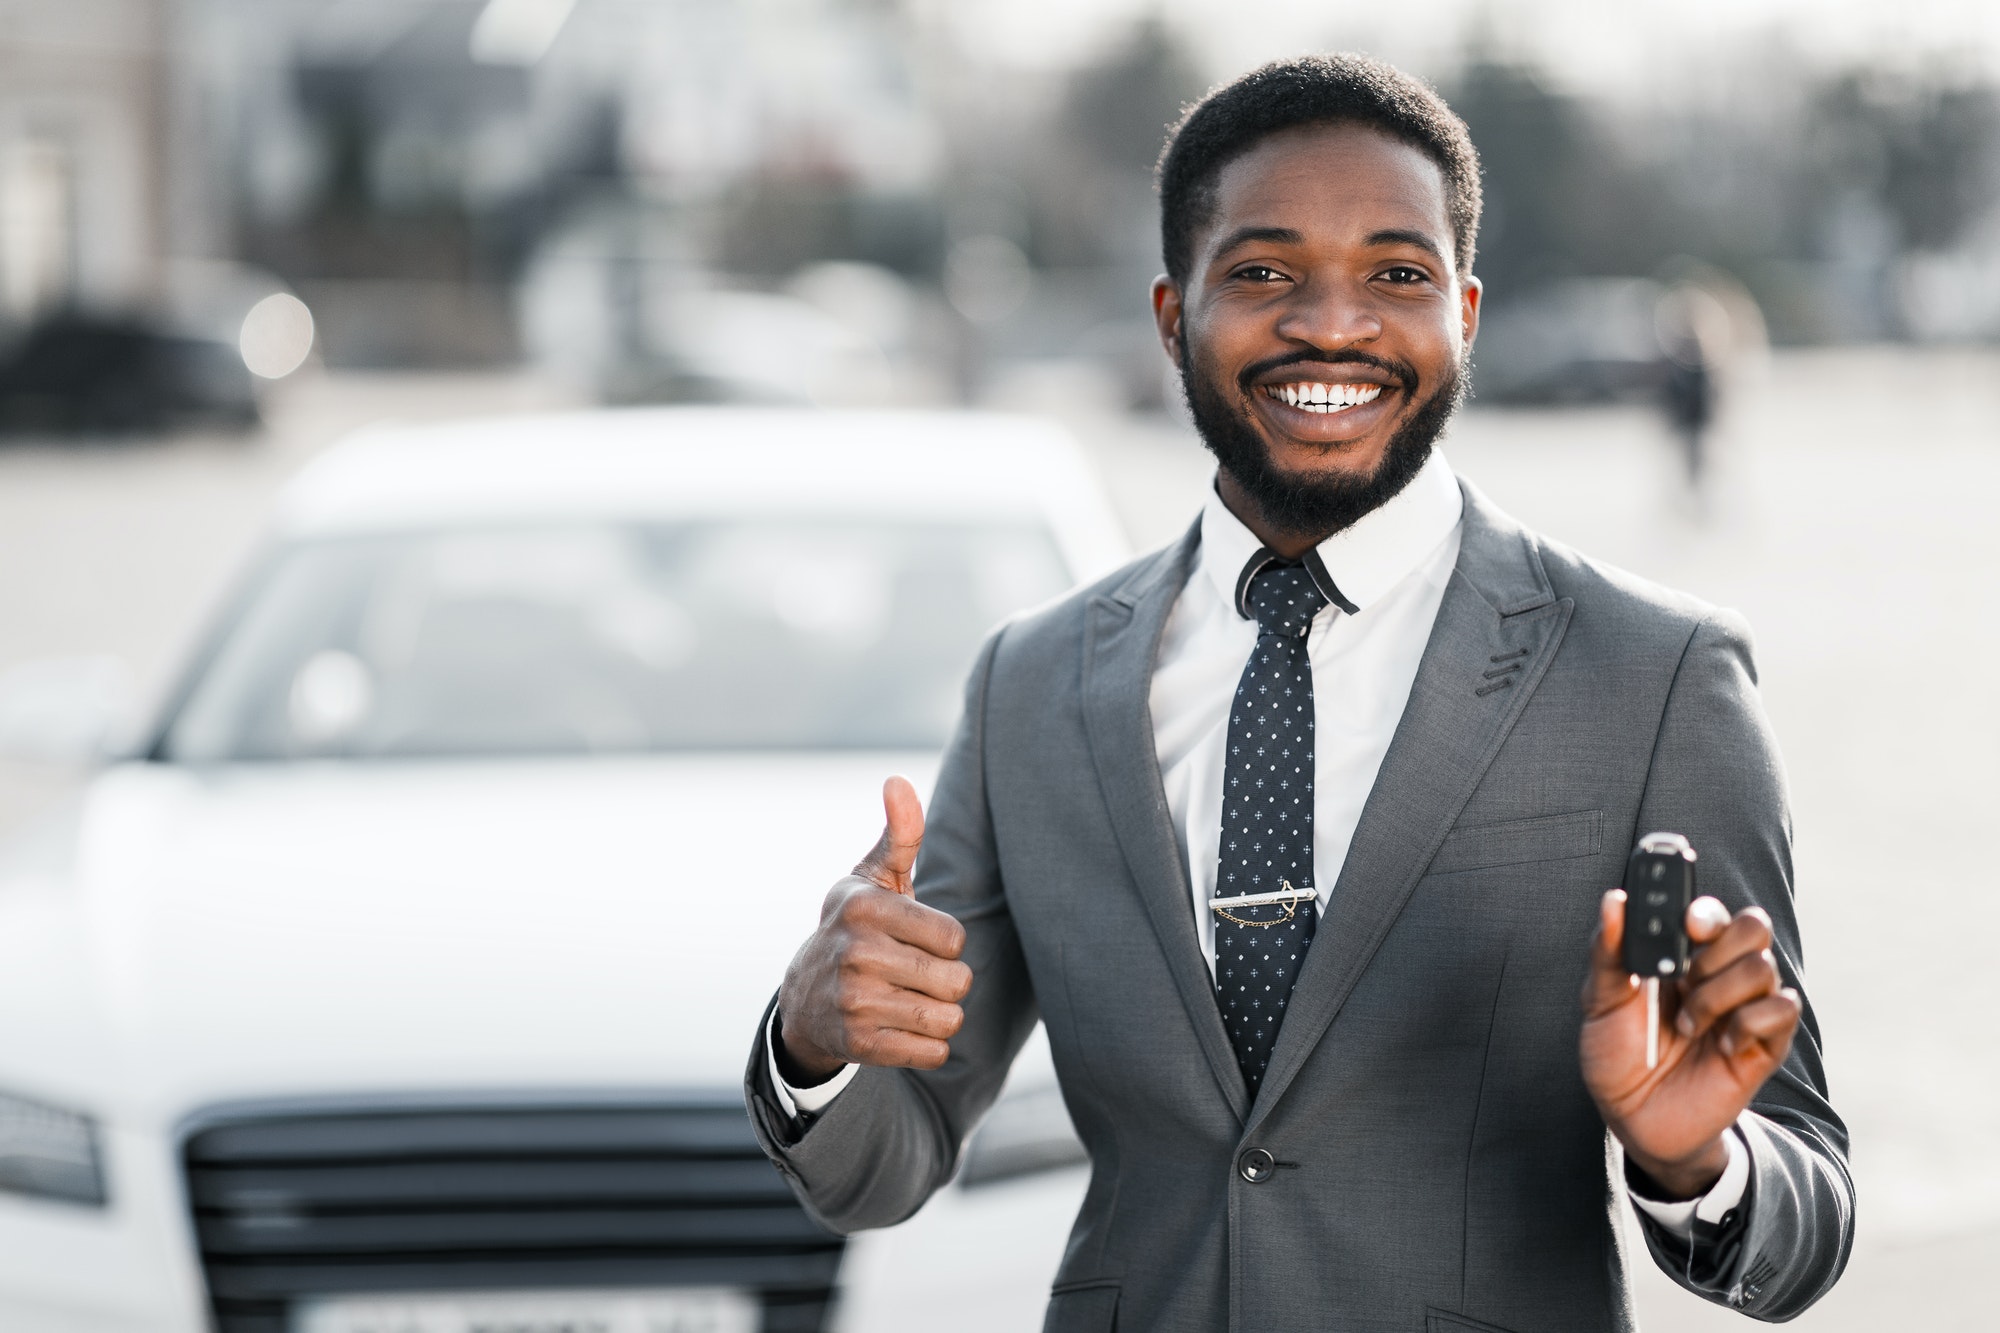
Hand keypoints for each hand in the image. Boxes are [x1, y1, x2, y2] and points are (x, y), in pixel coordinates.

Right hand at [774, 776, 971, 1080]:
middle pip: (957, 980)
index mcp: (863, 907)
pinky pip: (933, 1053)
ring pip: (948, 1019)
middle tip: (914, 974)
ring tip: (910, 1000)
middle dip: (948, 981)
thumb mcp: (872, 879)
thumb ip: (899, 834)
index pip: (953, 937)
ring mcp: (854, 1001)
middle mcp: (855, 953)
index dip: (945, 942)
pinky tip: (901, 1028)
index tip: (916, 939)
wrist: (805, 998)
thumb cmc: (856, 928)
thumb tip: (898, 781)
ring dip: (941, 1014)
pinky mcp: (859, 1045)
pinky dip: (929, 1045)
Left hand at [1580, 890, 1800, 1198]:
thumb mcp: (1600, 1001)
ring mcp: (1746, 1009)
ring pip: (1764, 968)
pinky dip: (1747, 1024)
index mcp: (1682, 957)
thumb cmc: (1617, 1055)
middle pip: (1753, 927)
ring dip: (1718, 996)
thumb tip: (1614, 900)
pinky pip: (1783, 1009)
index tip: (1687, 925)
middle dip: (1716, 950)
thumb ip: (1608, 951)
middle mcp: (1720, 976)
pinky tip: (1721, 1047)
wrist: (1634, 1118)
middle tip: (1683, 980)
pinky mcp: (1766, 1044)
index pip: (1713, 913)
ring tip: (1687, 1026)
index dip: (1706, 912)